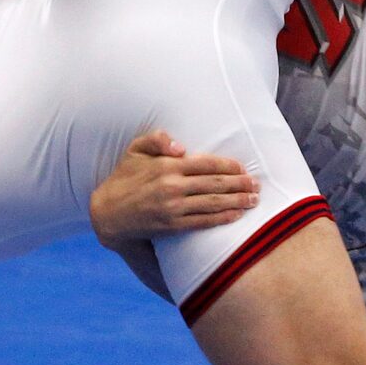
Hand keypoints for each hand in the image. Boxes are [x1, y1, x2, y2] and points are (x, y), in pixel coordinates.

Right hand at [90, 131, 258, 245]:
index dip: (228, 165)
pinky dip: (222, 218)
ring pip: (213, 204)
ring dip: (237, 201)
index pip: (206, 163)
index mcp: (167, 166)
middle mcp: (173, 187)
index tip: (243, 167)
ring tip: (253, 200)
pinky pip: (203, 222)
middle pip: (215, 184)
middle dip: (239, 184)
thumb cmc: (125, 176)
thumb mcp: (135, 149)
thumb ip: (157, 139)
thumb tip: (181, 147)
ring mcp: (173, 208)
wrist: (108, 212)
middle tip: (257, 185)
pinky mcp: (172, 226)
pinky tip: (236, 215)